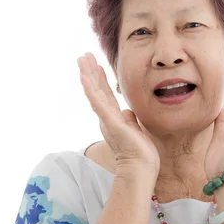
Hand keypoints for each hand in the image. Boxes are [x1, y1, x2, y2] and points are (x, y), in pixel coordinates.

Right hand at [77, 52, 159, 174]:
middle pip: (97, 89)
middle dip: (90, 71)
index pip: (105, 94)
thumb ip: (129, 120)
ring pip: (94, 92)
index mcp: (113, 118)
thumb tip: (127, 112)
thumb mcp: (134, 130)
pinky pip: (97, 103)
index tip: (96, 64)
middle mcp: (106, 117)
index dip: (100, 79)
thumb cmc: (140, 153)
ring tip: (82, 59)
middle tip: (84, 55)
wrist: (141, 168)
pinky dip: (90, 89)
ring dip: (87, 75)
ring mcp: (107, 119)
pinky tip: (85, 77)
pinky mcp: (110, 122)